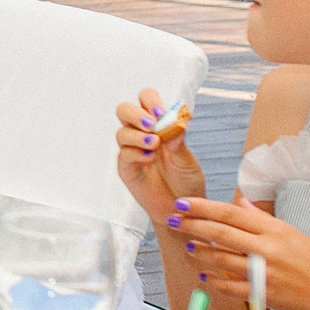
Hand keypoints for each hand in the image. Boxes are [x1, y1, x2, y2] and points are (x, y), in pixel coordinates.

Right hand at [113, 87, 204, 217]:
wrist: (182, 210)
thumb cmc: (186, 182)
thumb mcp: (187, 160)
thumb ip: (177, 140)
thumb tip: (173, 119)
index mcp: (158, 125)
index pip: (145, 99)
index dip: (150, 100)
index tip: (160, 111)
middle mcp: (141, 134)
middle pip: (124, 110)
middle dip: (136, 114)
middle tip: (151, 124)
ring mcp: (132, 151)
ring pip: (121, 132)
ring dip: (137, 135)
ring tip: (155, 144)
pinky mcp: (126, 168)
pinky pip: (124, 154)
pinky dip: (137, 153)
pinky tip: (149, 159)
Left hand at [166, 195, 309, 309]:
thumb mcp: (295, 235)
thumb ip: (265, 221)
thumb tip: (243, 204)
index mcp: (276, 230)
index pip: (231, 213)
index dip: (203, 207)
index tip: (183, 203)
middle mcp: (269, 249)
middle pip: (220, 233)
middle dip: (192, 225)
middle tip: (173, 220)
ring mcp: (266, 273)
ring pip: (221, 259)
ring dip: (200, 252)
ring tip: (189, 246)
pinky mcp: (265, 295)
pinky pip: (230, 286)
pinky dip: (214, 279)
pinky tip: (205, 274)